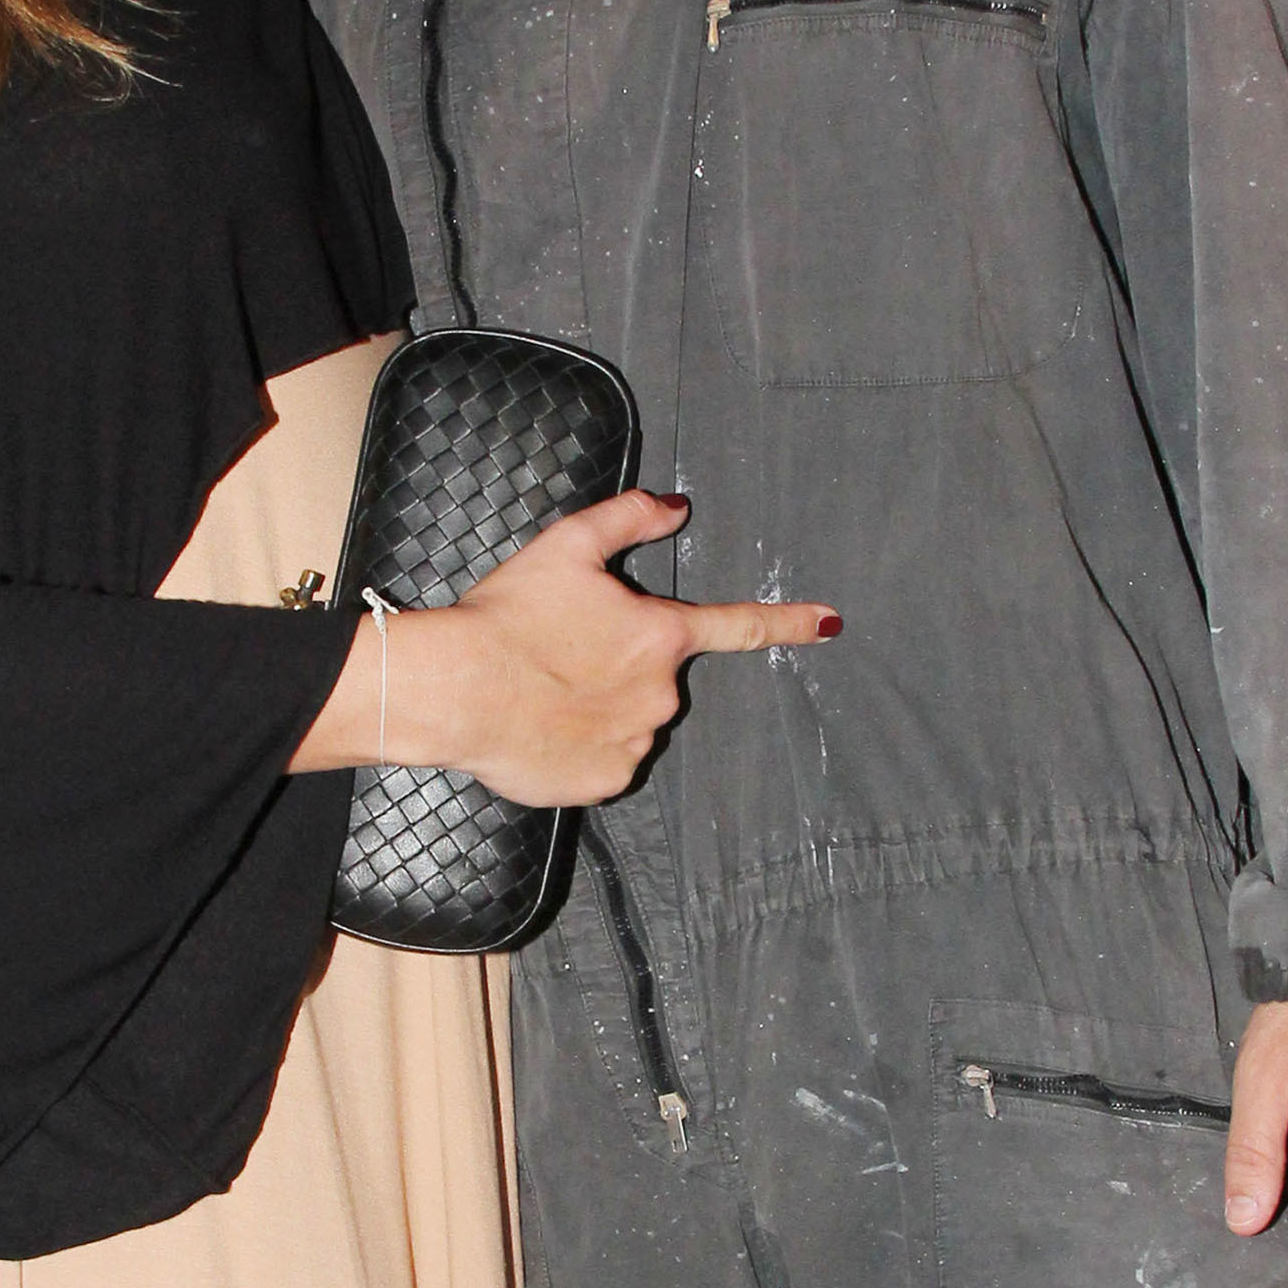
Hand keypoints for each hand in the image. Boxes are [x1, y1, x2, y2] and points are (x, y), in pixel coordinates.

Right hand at [416, 493, 833, 807]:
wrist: (458, 690)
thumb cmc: (509, 618)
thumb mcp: (566, 547)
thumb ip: (627, 519)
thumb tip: (675, 506)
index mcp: (661, 635)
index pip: (738, 625)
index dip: (788, 621)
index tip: (829, 623)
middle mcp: (661, 693)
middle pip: (655, 675)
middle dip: (618, 665)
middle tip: (560, 654)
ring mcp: (635, 741)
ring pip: (628, 719)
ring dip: (597, 707)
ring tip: (542, 692)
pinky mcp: (605, 780)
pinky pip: (604, 761)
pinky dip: (578, 748)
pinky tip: (541, 728)